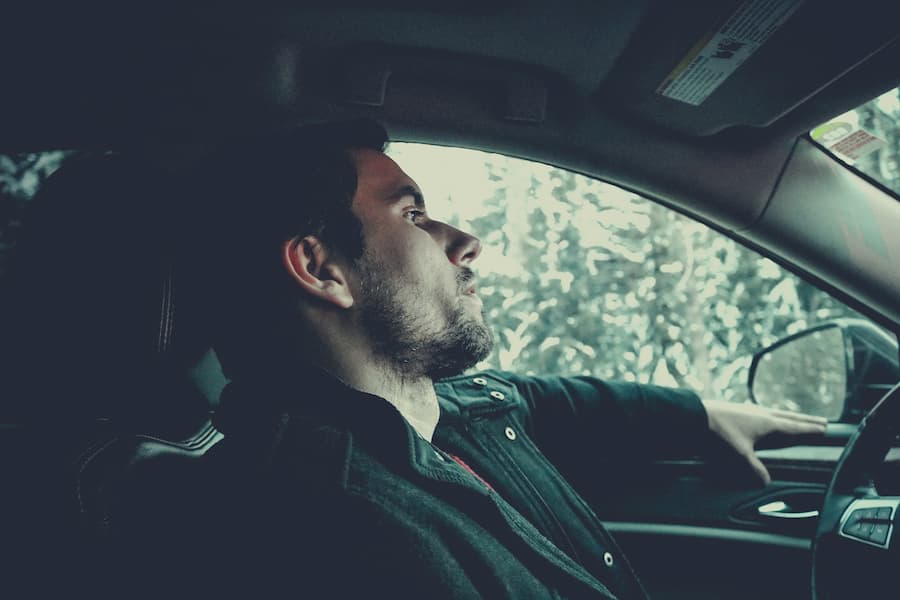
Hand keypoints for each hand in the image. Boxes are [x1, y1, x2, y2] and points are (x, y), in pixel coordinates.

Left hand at [701, 400, 827, 485]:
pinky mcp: (741, 408)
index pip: (795, 427)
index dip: (810, 429)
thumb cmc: (720, 433)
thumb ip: (755, 469)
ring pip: (778, 412)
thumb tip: (766, 481)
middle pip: (791, 417)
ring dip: (792, 416)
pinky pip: (765, 411)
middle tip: (822, 421)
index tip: (825, 428)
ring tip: (799, 418)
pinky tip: (768, 416)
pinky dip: (775, 414)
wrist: (698, 415)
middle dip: (807, 420)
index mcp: (768, 423)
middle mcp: (763, 413)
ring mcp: (752, 409)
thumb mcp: (740, 454)